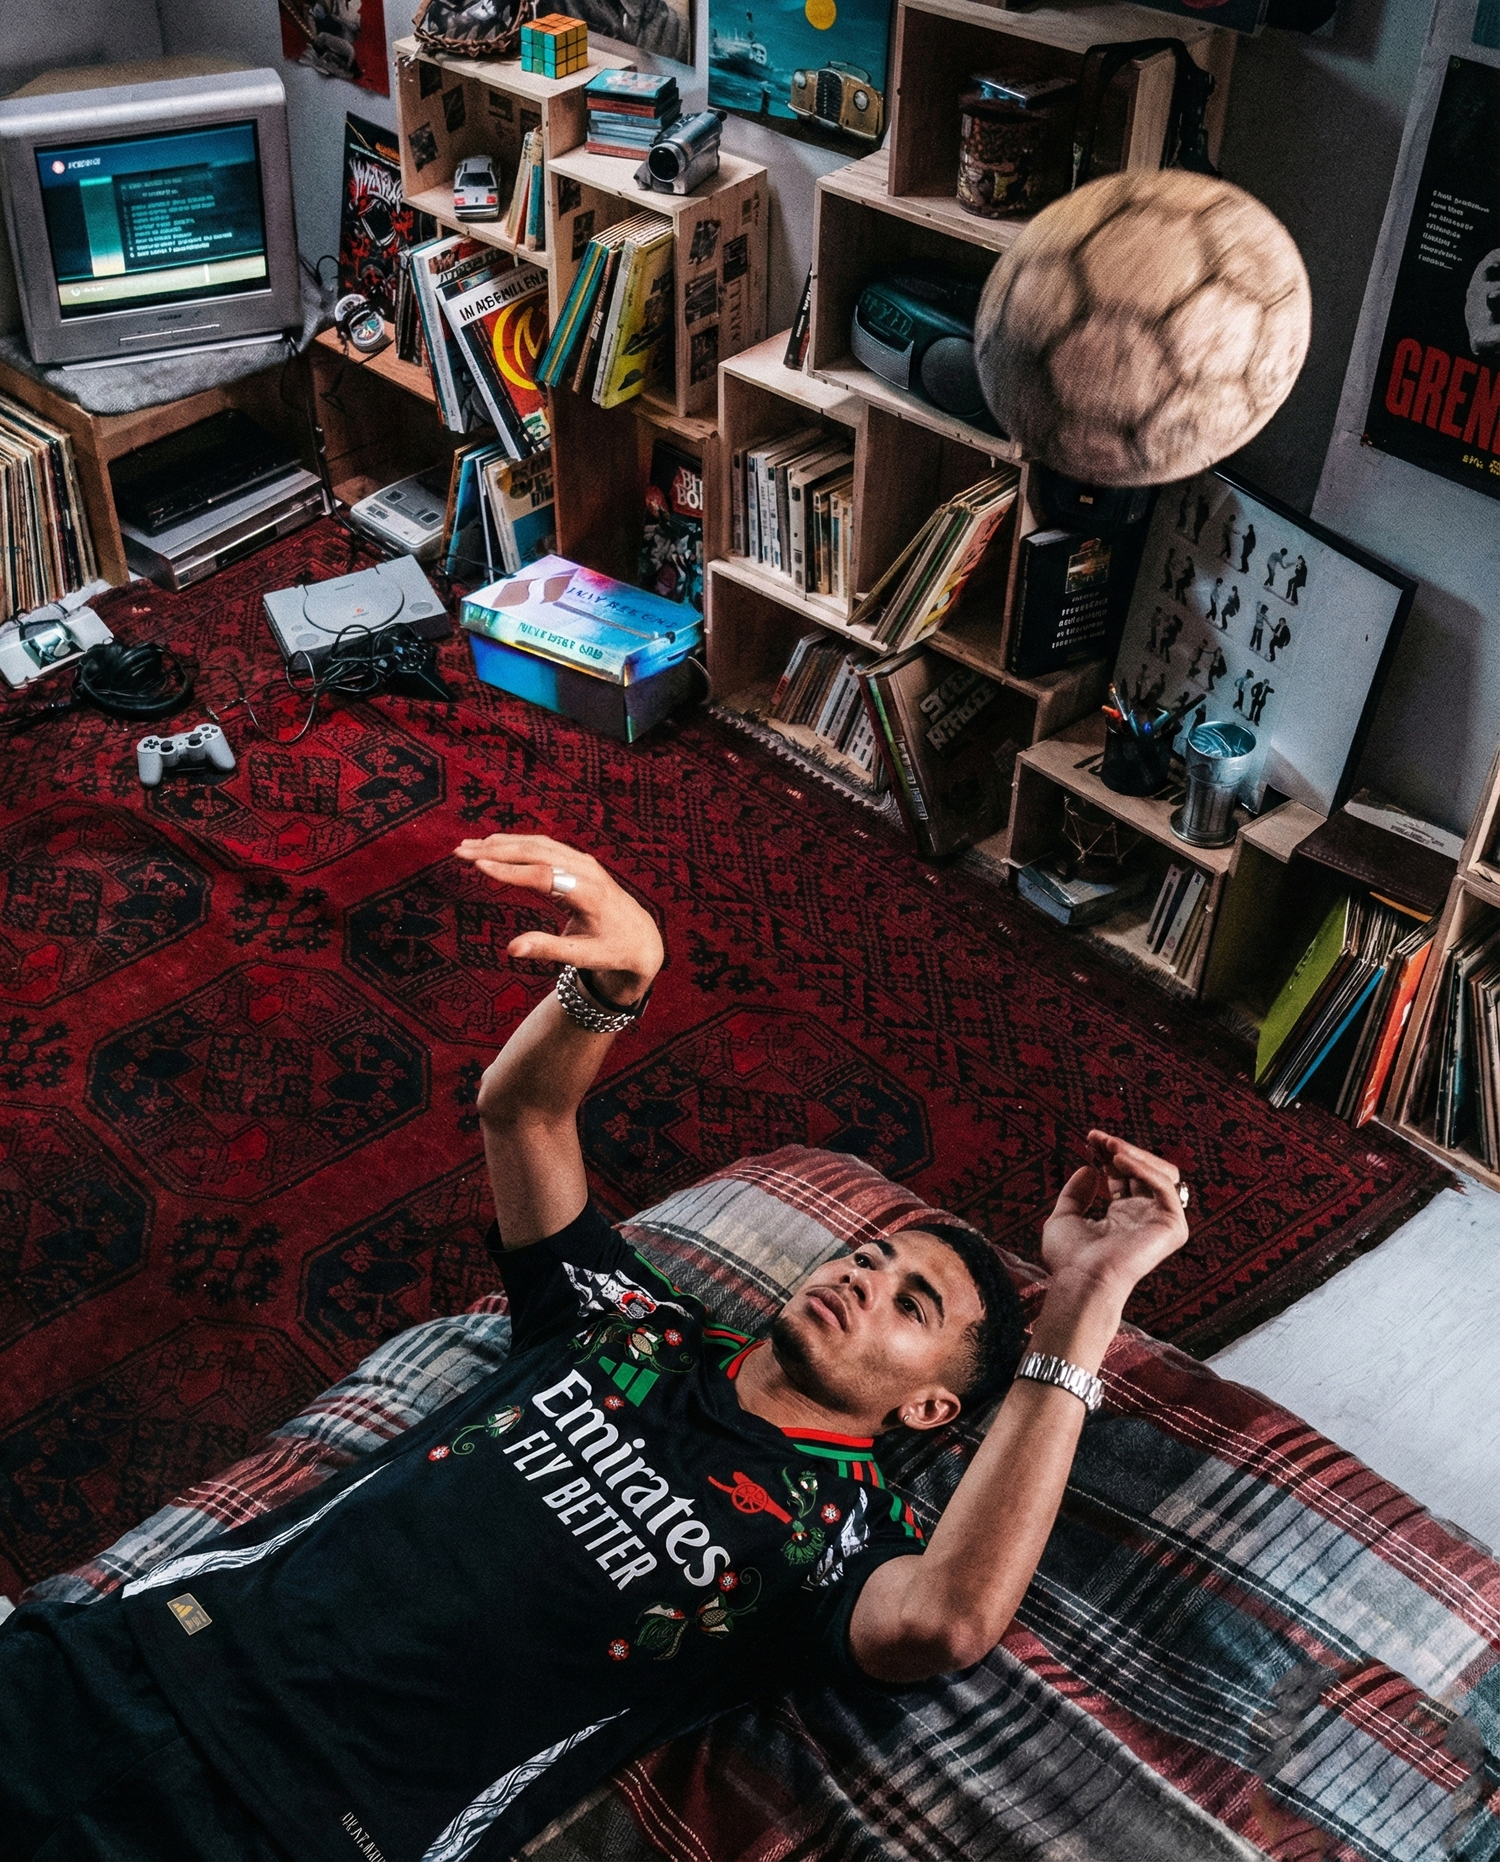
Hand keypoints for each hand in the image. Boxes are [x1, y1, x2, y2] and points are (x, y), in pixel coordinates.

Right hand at [454, 834, 662, 1005]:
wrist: (639, 937)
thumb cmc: (610, 950)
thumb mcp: (582, 956)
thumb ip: (547, 949)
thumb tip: (511, 949)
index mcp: (589, 893)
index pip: (543, 876)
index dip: (509, 870)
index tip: (478, 865)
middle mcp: (586, 870)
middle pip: (536, 852)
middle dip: (495, 850)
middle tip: (460, 852)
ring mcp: (583, 861)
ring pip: (537, 844)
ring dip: (501, 843)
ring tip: (468, 847)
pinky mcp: (577, 861)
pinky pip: (543, 846)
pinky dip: (515, 844)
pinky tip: (492, 846)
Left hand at [1040, 1130, 1188, 1306]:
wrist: (1082, 1280)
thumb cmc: (1070, 1259)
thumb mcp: (1064, 1218)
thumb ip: (1076, 1194)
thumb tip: (1088, 1168)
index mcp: (1124, 1216)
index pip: (1126, 1175)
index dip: (1110, 1154)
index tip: (1090, 1140)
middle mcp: (1145, 1216)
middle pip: (1145, 1170)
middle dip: (1121, 1149)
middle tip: (1096, 1137)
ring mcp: (1161, 1222)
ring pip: (1162, 1173)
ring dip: (1135, 1155)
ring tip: (1109, 1147)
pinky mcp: (1172, 1227)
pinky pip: (1166, 1187)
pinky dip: (1144, 1169)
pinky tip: (1119, 1161)